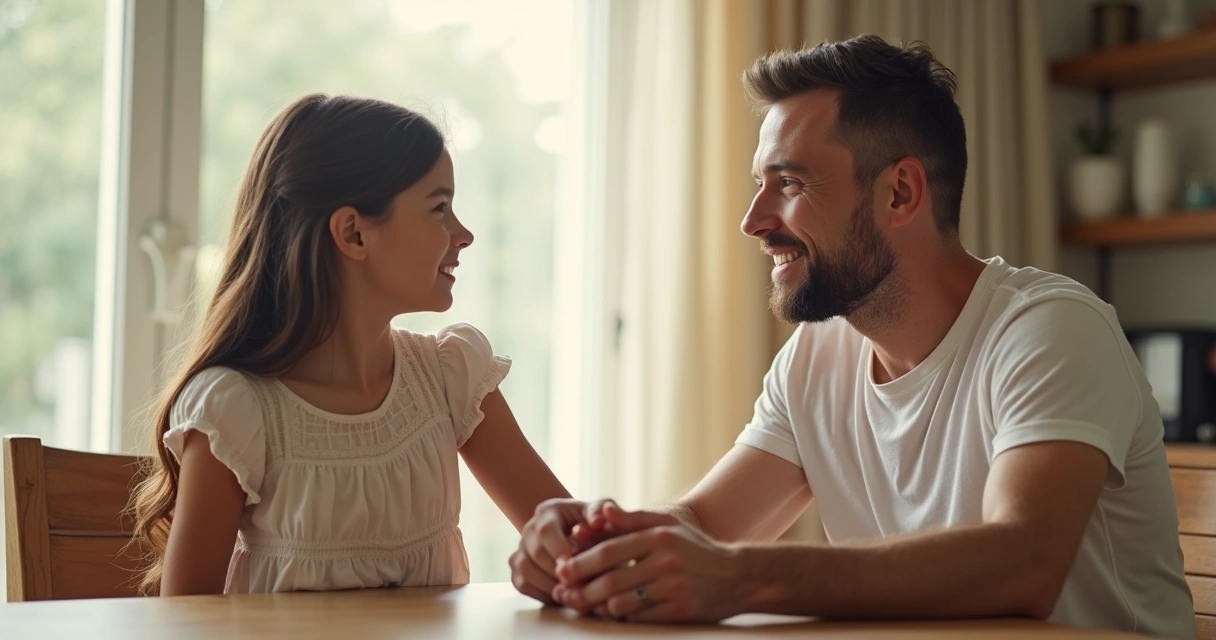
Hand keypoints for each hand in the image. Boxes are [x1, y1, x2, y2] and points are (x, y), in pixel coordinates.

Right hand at [509, 497, 620, 603]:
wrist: (575, 531)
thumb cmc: (590, 522)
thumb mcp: (598, 511)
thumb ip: (600, 511)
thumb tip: (598, 521)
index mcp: (547, 511)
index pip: (546, 530)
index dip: (559, 549)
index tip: (574, 564)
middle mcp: (529, 529)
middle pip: (535, 552)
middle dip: (557, 571)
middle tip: (578, 583)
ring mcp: (521, 549)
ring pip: (525, 569)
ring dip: (549, 584)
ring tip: (572, 591)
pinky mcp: (517, 568)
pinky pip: (522, 584)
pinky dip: (541, 593)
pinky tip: (561, 595)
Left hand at [553, 507, 746, 622]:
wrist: (737, 576)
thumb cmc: (694, 548)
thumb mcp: (667, 525)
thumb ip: (632, 519)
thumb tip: (601, 511)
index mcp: (658, 537)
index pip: (609, 551)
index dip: (581, 562)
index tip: (561, 568)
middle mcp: (665, 562)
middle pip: (611, 580)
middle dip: (582, 589)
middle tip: (564, 592)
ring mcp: (673, 589)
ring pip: (622, 603)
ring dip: (598, 606)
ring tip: (584, 604)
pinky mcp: (680, 612)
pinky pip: (640, 618)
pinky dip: (622, 617)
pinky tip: (612, 613)